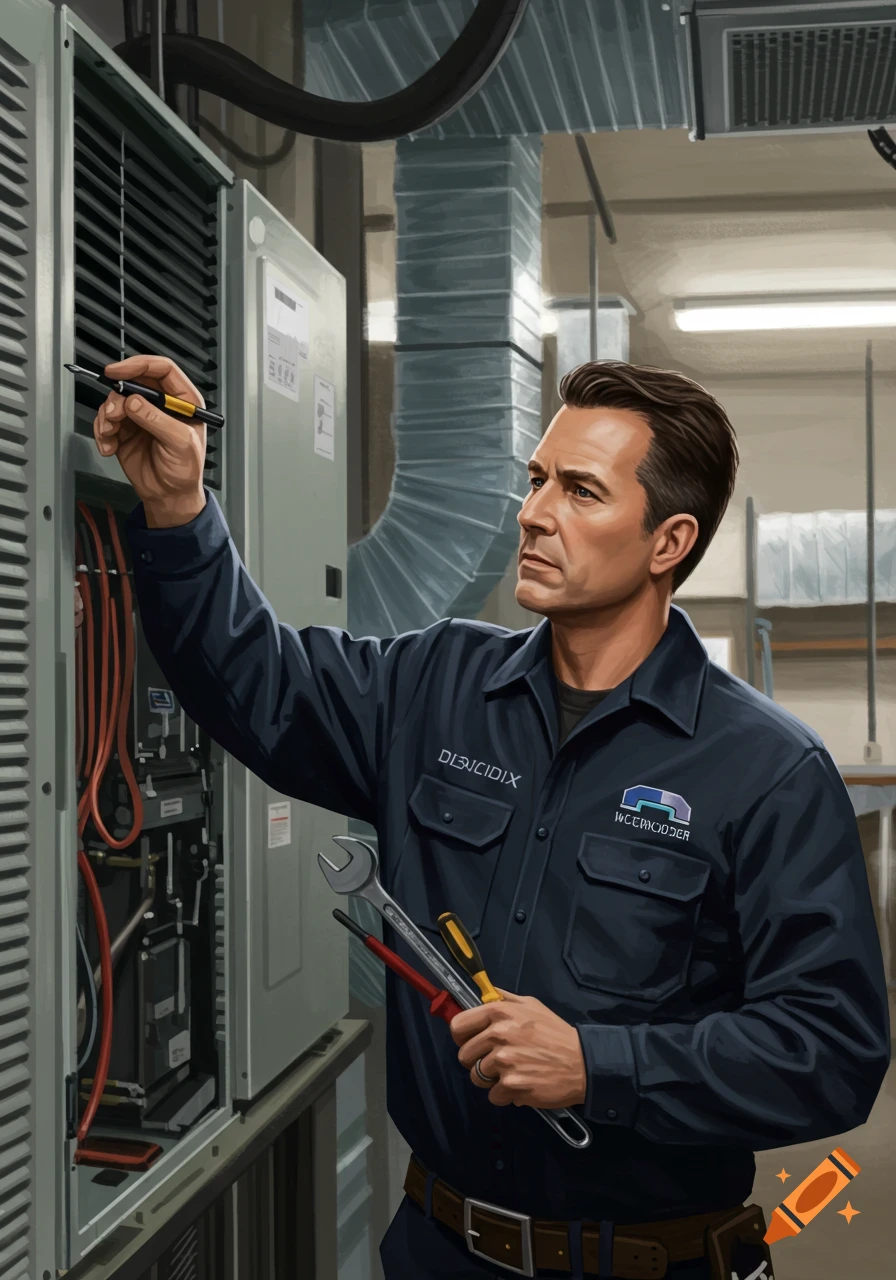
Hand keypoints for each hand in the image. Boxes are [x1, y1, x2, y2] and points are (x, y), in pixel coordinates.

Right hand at [93, 354, 206, 526]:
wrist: (170, 496)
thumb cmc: (185, 470)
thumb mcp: (179, 443)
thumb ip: (156, 420)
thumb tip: (134, 401)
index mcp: (183, 401)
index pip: (162, 369)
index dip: (139, 365)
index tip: (117, 371)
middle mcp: (160, 404)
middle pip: (132, 382)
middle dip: (117, 397)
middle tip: (113, 415)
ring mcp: (141, 416)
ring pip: (115, 401)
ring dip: (106, 417)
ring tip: (109, 434)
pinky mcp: (125, 430)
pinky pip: (105, 421)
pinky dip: (102, 432)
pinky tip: (109, 447)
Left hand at [450, 990, 586, 1109]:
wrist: (582, 1062)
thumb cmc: (555, 1033)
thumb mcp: (531, 1005)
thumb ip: (504, 999)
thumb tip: (482, 996)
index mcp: (499, 1012)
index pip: (458, 1026)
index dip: (462, 1037)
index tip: (471, 1042)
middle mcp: (498, 1034)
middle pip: (464, 1056)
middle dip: (478, 1061)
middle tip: (497, 1061)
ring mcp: (504, 1061)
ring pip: (477, 1077)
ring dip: (491, 1080)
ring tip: (512, 1072)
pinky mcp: (512, 1085)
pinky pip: (494, 1095)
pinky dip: (505, 1094)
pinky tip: (521, 1084)